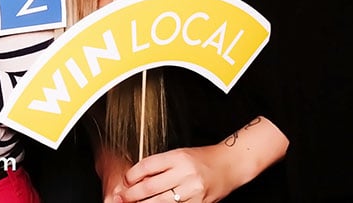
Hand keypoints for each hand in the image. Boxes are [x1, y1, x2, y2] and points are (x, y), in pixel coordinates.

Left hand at [106, 145, 229, 202]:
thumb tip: (137, 177)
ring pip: (161, 202)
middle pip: (150, 187)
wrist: (230, 165)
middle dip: (132, 195)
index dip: (132, 175)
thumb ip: (160, 166)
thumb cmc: (203, 158)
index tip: (125, 181)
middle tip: (122, 198)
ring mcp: (193, 191)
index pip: (147, 166)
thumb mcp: (179, 155)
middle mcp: (185, 174)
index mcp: (177, 157)